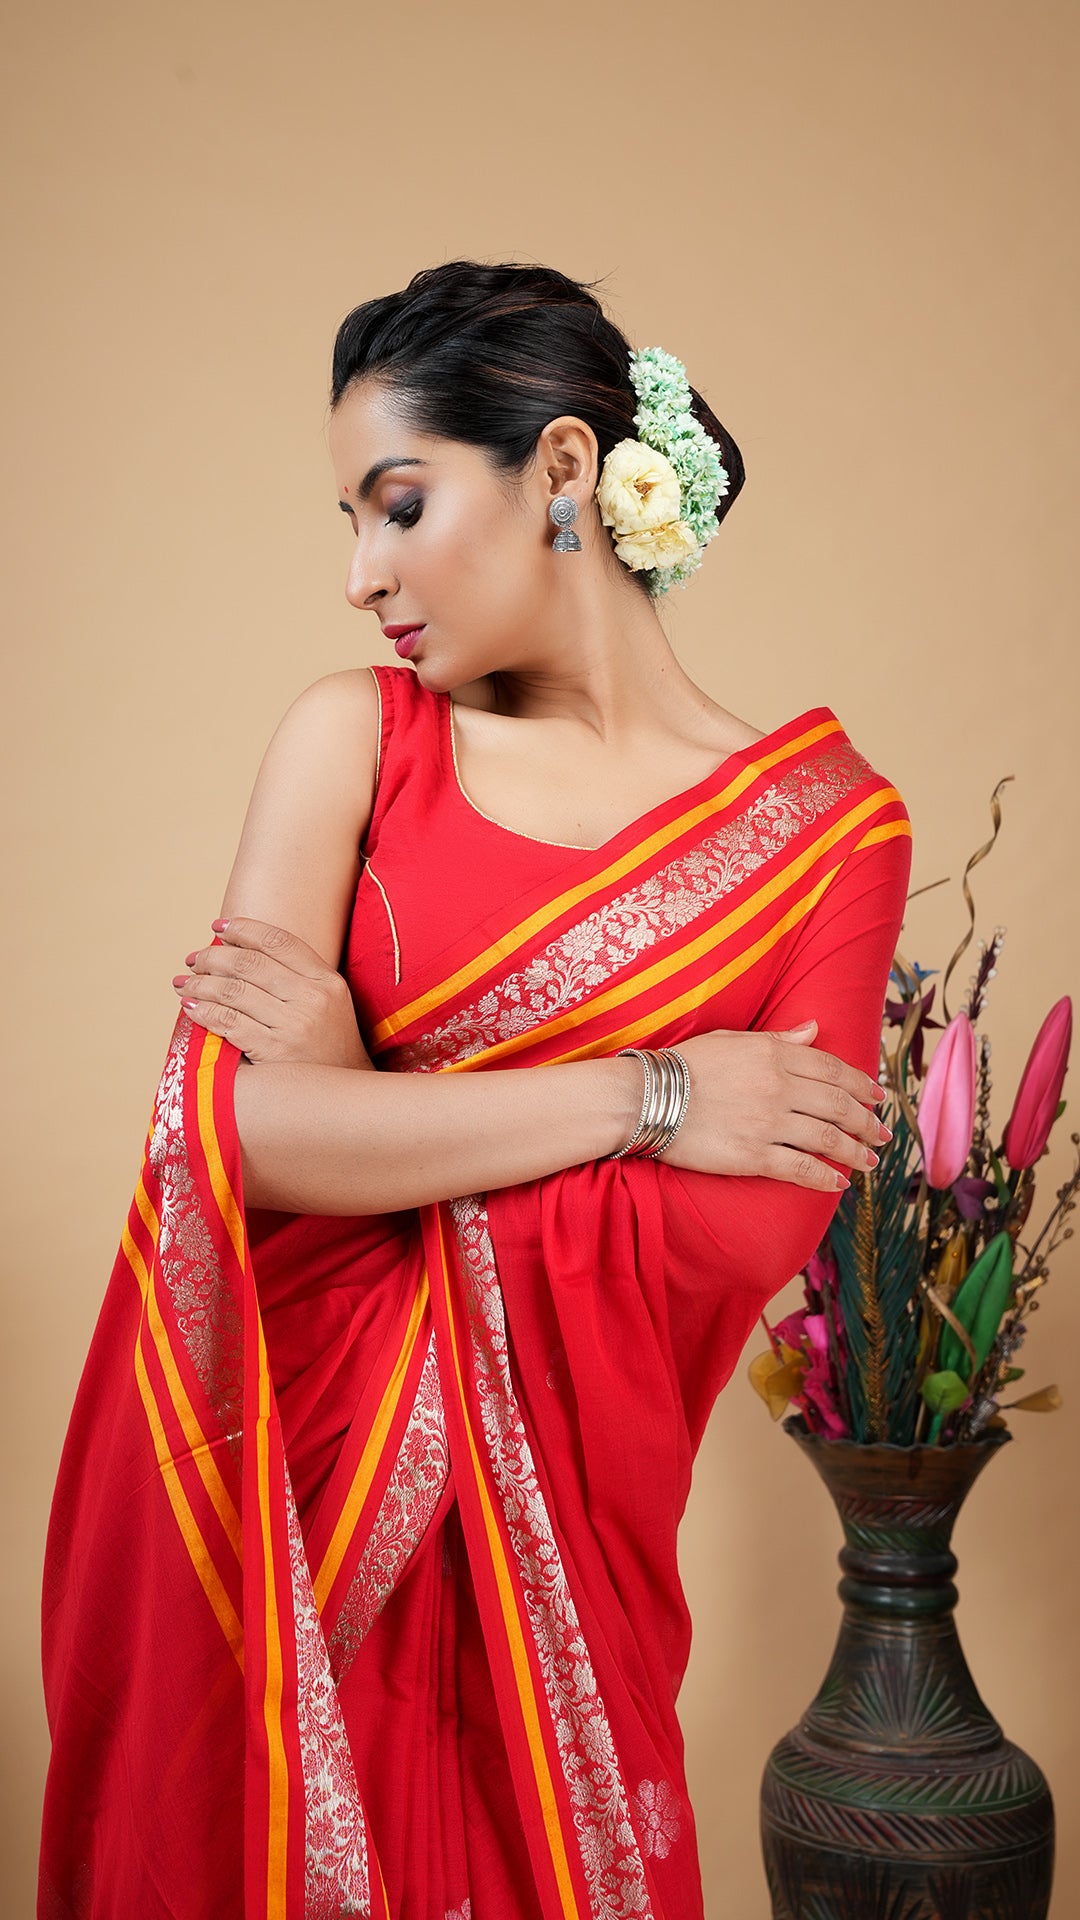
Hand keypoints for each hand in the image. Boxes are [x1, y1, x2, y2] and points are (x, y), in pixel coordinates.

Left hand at [172, 917, 373, 1068]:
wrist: (344, 1095)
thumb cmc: (328, 1047)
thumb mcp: (328, 1004)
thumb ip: (296, 978)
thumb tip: (241, 953)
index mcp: (327, 980)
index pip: (279, 941)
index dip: (244, 929)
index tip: (218, 928)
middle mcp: (313, 998)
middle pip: (250, 963)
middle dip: (213, 957)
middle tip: (193, 960)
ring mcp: (294, 1025)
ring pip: (233, 991)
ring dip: (200, 984)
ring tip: (183, 984)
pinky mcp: (275, 1051)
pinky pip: (229, 1022)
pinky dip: (204, 1011)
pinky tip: (190, 1007)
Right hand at [660, 1017, 889, 1190]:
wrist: (646, 1097)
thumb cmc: (684, 1065)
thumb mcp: (732, 1040)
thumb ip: (778, 1039)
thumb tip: (813, 1029)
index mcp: (775, 1054)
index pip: (834, 1070)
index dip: (862, 1085)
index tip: (879, 1098)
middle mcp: (779, 1087)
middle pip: (838, 1105)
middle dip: (867, 1122)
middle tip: (882, 1134)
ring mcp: (769, 1122)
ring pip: (827, 1138)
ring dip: (855, 1151)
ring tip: (869, 1162)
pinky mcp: (754, 1155)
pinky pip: (800, 1168)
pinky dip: (825, 1177)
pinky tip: (838, 1184)